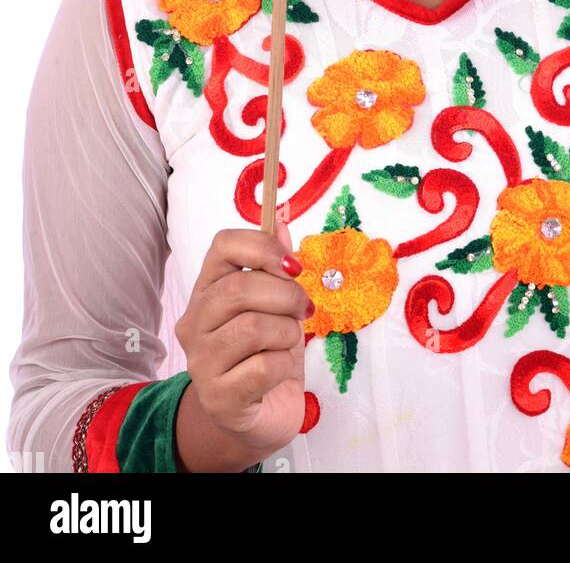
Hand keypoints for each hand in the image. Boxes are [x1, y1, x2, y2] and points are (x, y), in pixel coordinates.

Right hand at [174, 217, 312, 468]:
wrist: (259, 419)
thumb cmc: (267, 356)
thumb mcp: (277, 305)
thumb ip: (276, 264)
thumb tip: (281, 219)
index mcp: (207, 291)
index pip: (223, 246)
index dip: (263, 247)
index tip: (293, 266)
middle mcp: (195, 323)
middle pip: (239, 288)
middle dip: (285, 295)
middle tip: (303, 308)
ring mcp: (201, 363)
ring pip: (253, 327)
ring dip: (287, 333)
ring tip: (288, 342)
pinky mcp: (219, 398)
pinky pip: (264, 366)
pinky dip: (285, 365)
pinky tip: (280, 372)